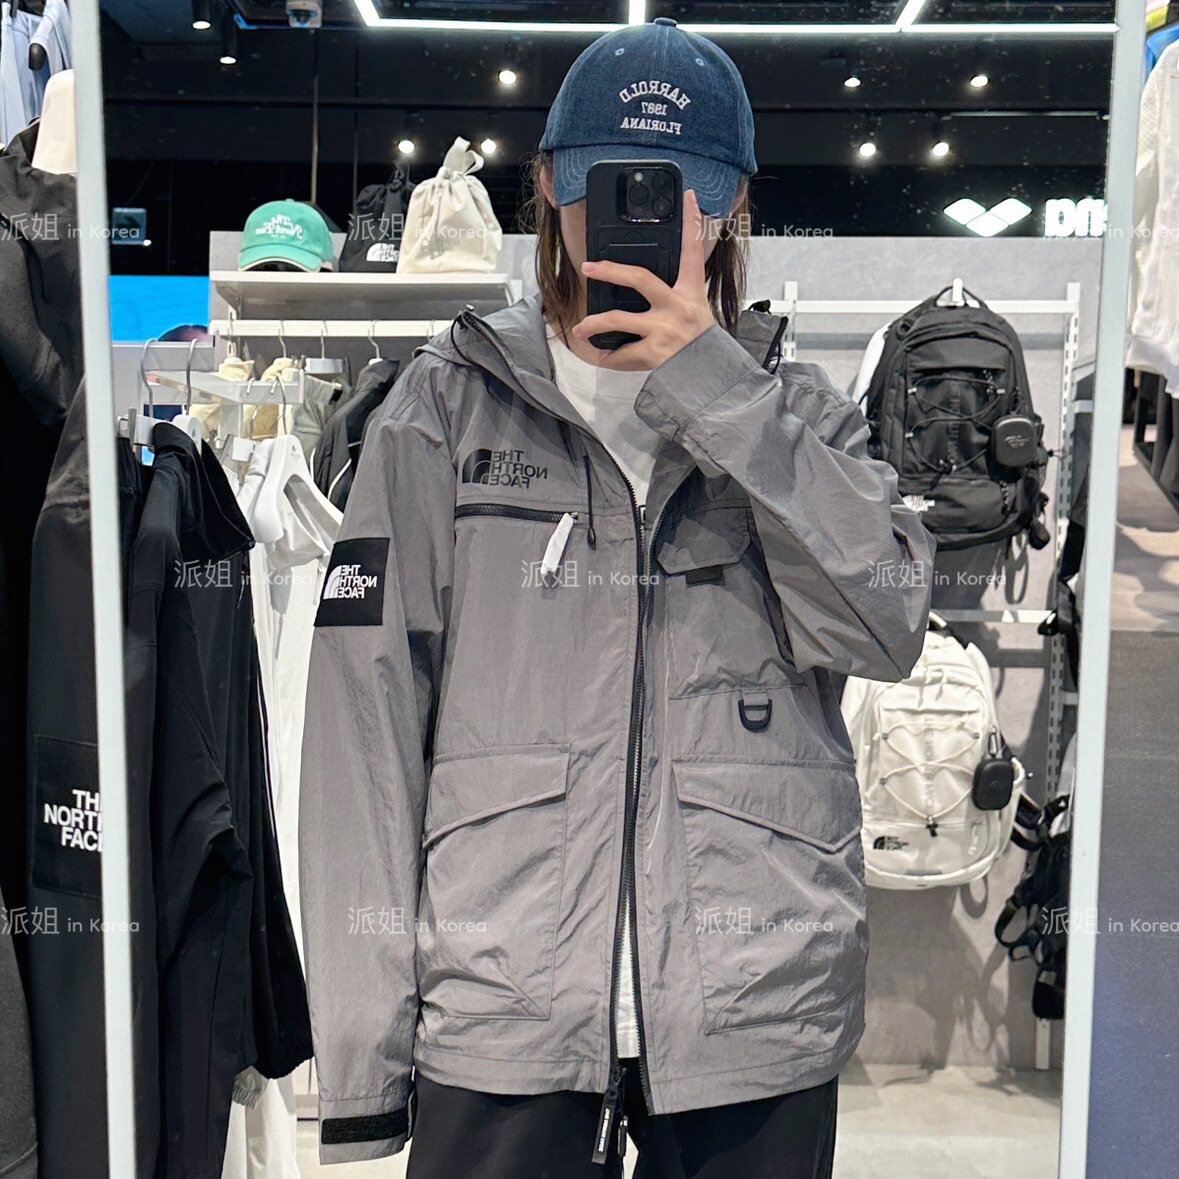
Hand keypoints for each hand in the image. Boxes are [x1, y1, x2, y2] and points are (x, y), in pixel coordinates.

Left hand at [572, 189, 715, 370]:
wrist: (709, 377)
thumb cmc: (701, 343)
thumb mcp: (697, 310)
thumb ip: (676, 294)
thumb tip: (647, 286)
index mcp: (690, 292)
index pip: (693, 250)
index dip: (691, 221)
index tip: (687, 196)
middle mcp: (676, 307)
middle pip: (639, 278)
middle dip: (610, 271)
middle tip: (589, 267)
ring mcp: (663, 330)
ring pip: (618, 320)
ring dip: (594, 324)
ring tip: (581, 328)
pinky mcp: (653, 354)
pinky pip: (622, 354)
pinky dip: (609, 358)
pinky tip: (601, 357)